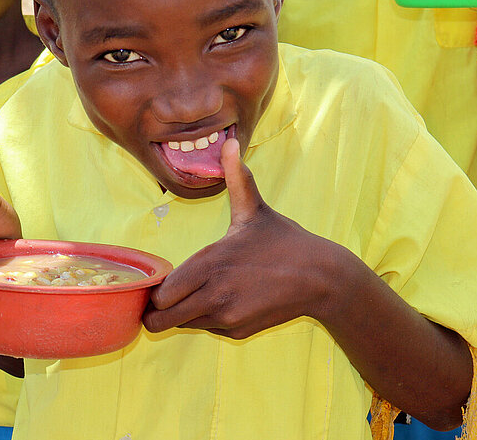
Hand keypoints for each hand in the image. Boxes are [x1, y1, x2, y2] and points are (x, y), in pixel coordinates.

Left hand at [143, 139, 337, 338]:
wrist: (322, 278)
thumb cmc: (284, 242)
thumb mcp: (255, 209)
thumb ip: (236, 178)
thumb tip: (230, 142)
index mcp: (210, 264)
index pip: (160, 293)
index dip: (154, 289)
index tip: (159, 278)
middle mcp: (214, 295)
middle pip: (160, 318)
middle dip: (157, 309)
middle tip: (165, 294)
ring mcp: (227, 317)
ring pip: (182, 325)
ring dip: (181, 314)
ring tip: (194, 294)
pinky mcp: (238, 332)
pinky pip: (207, 329)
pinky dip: (206, 319)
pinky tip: (222, 300)